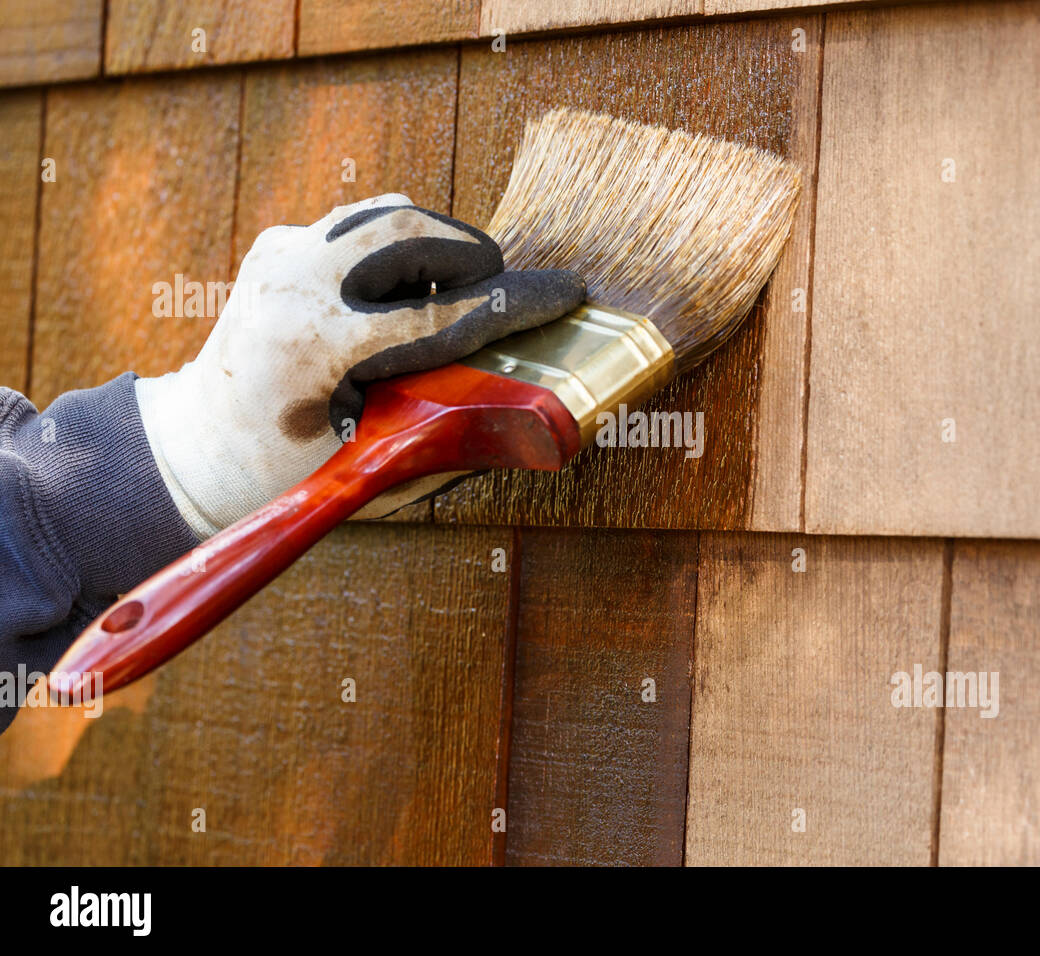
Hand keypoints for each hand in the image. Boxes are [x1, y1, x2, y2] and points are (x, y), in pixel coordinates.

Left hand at [135, 193, 585, 534]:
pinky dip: (398, 251)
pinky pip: (362, 223)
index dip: (518, 303)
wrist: (199, 446)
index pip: (446, 313)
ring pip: (391, 212)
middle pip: (414, 230)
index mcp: (317, 347)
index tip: (568, 292)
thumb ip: (453, 437)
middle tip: (501, 294)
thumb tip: (535, 410)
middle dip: (475, 256)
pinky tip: (399, 297)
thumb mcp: (374, 467)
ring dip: (439, 246)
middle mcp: (295, 284)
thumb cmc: (287, 472)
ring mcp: (281, 253)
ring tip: (450, 297)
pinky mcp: (280, 241)